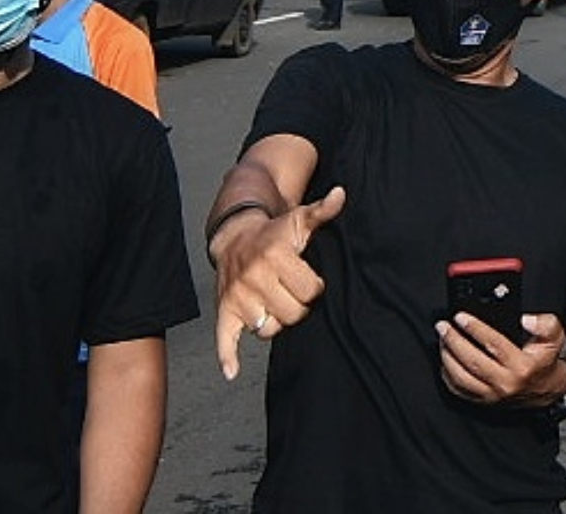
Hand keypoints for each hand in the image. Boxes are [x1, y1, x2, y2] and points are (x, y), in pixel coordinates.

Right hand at [212, 185, 345, 380]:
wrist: (235, 236)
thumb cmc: (274, 232)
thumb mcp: (300, 219)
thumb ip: (323, 210)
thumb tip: (342, 195)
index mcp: (275, 255)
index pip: (310, 291)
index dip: (315, 288)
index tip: (310, 280)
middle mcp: (254, 277)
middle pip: (293, 314)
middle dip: (298, 306)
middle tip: (293, 291)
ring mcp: (238, 296)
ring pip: (268, 329)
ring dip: (276, 321)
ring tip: (276, 302)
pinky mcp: (224, 310)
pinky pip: (224, 338)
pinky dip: (227, 356)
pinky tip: (232, 371)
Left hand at [437, 306, 565, 406]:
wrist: (546, 389)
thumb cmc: (545, 361)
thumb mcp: (554, 337)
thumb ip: (545, 324)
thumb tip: (525, 319)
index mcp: (521, 366)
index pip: (493, 344)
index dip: (475, 328)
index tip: (461, 317)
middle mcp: (505, 383)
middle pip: (472, 361)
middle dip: (453, 341)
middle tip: (443, 326)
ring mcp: (492, 395)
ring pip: (461, 377)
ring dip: (447, 357)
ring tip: (442, 340)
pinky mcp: (484, 401)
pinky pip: (459, 390)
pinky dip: (448, 375)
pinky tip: (445, 360)